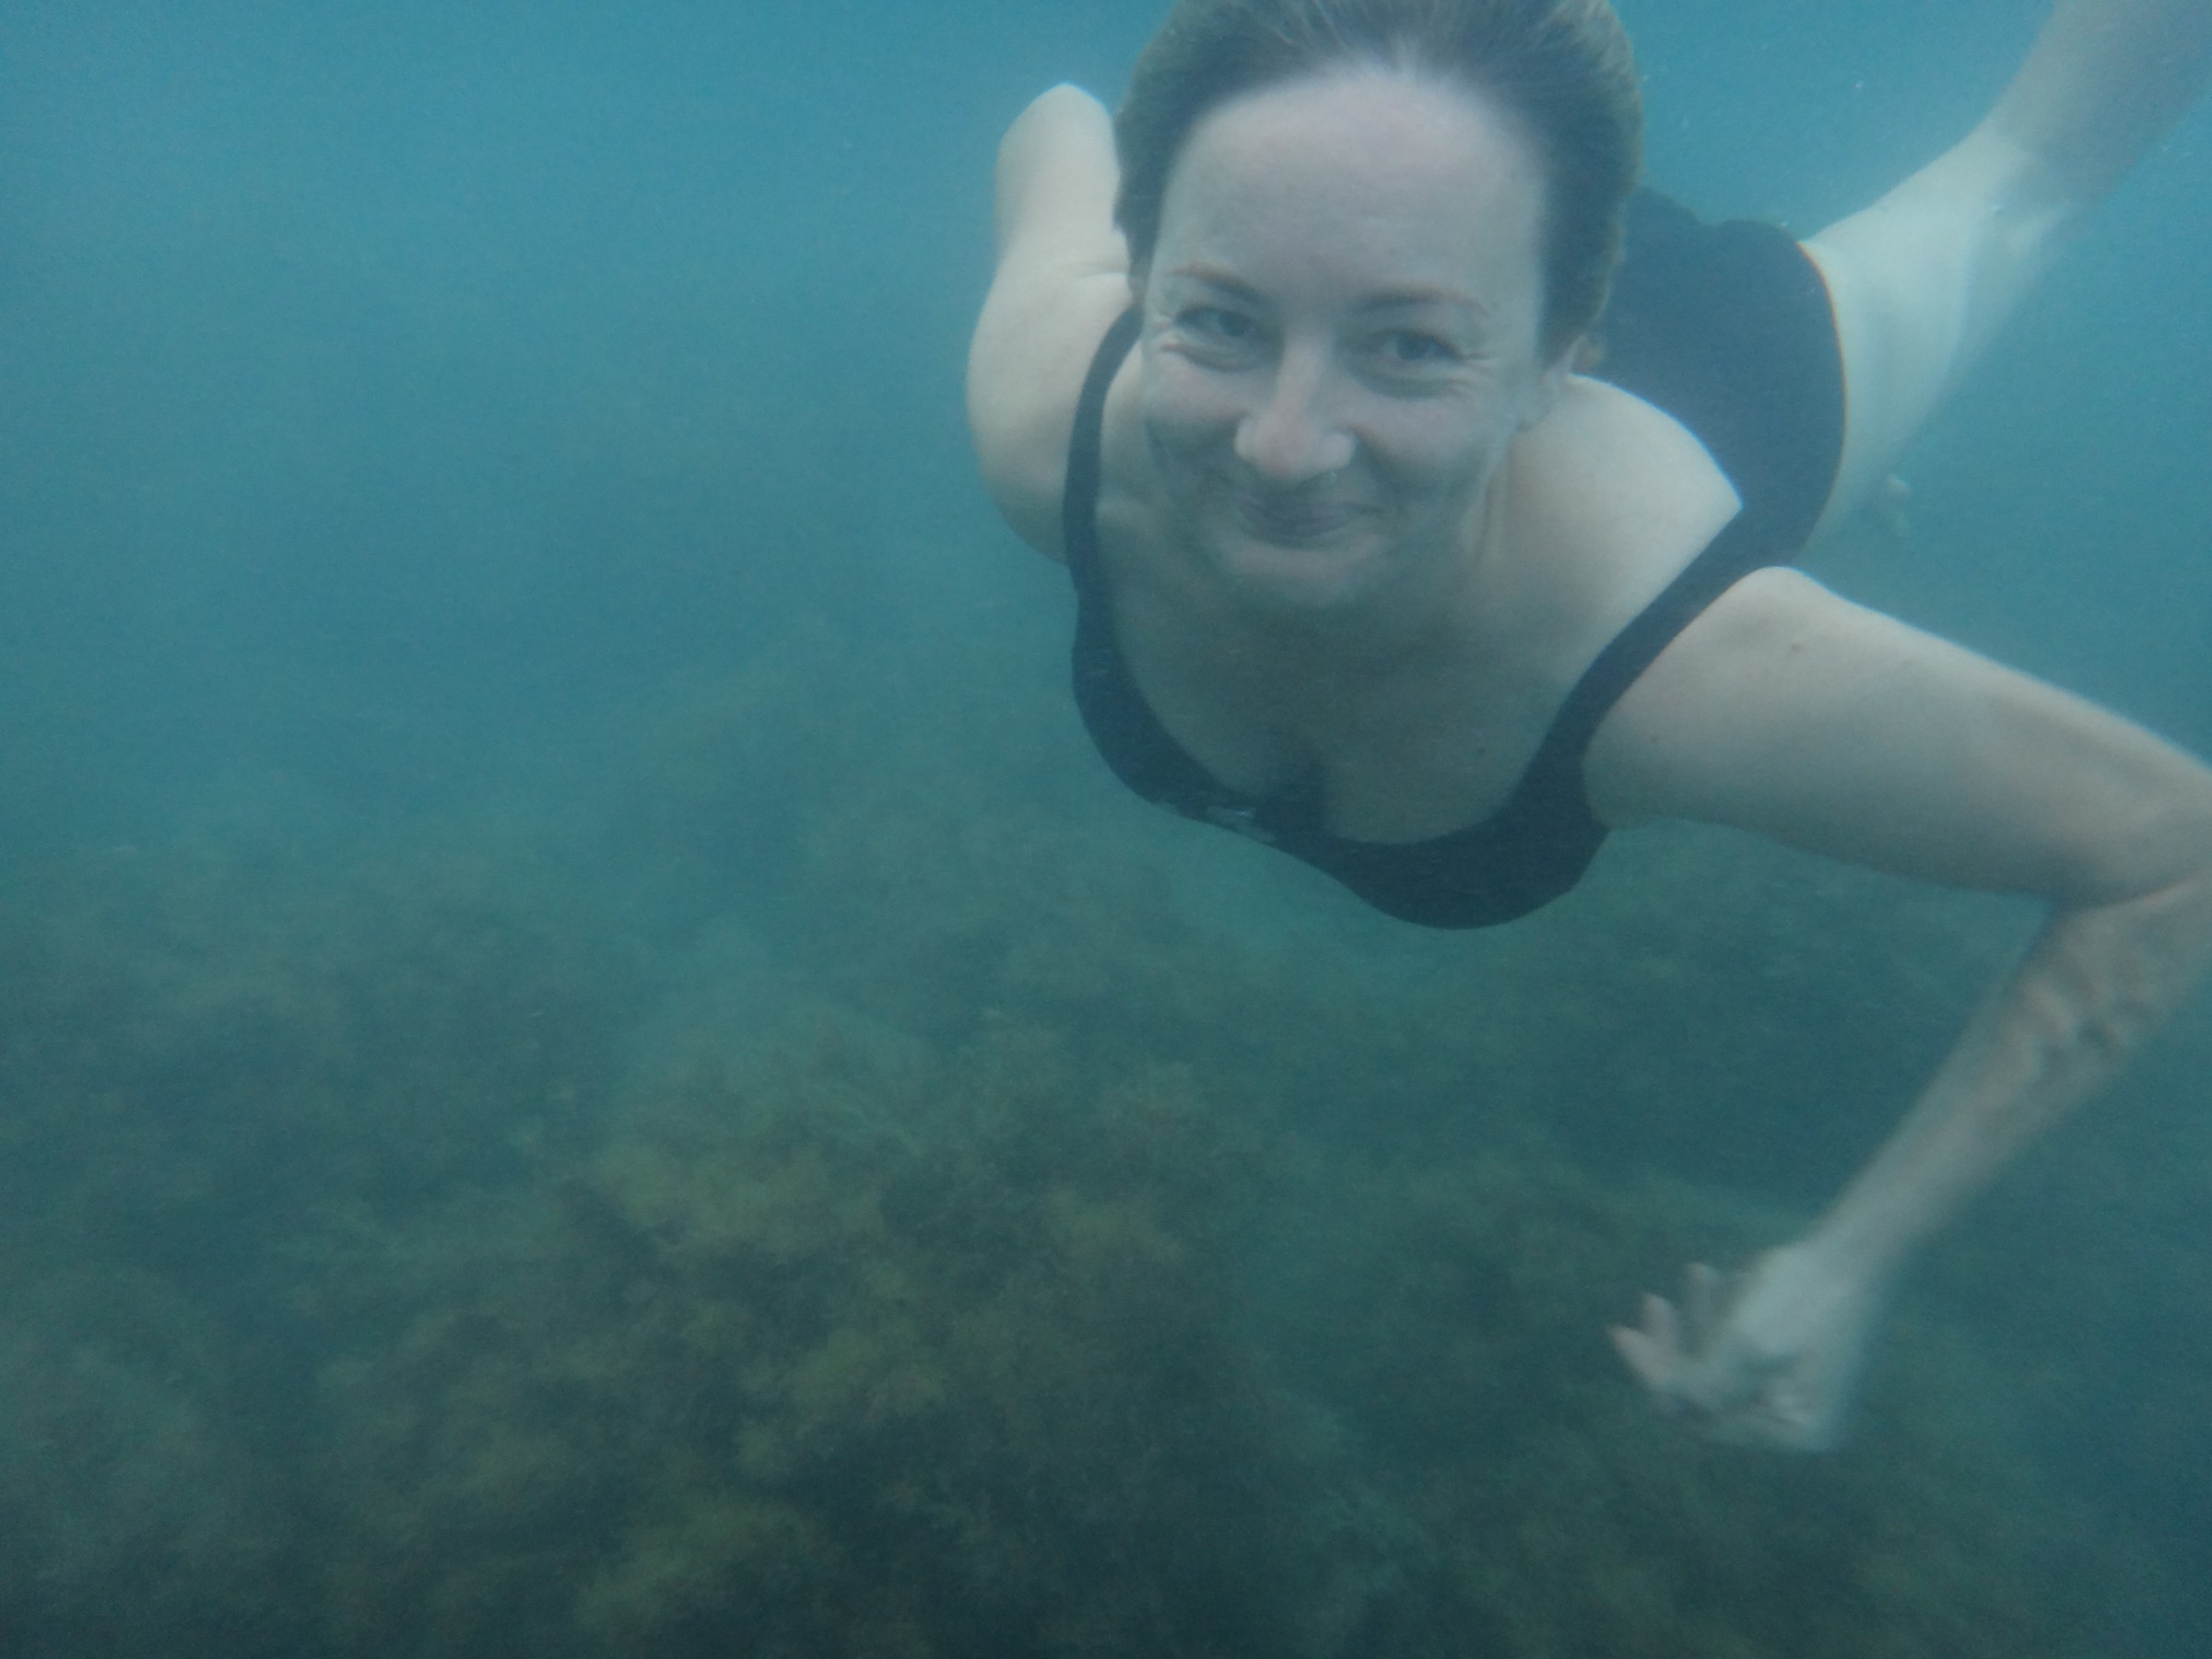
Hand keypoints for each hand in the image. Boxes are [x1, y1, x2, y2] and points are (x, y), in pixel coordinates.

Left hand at [1609, 1240, 1891, 1451]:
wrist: (1857, 1250)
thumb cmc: (1805, 1299)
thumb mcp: (1746, 1344)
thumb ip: (1703, 1381)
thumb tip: (1662, 1406)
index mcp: (1793, 1433)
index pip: (1704, 1417)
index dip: (1658, 1379)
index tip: (1623, 1334)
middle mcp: (1797, 1424)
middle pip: (1710, 1392)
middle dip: (1677, 1344)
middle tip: (1650, 1302)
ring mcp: (1797, 1394)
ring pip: (1724, 1365)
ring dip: (1702, 1319)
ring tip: (1698, 1271)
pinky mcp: (1795, 1362)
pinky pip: (1744, 1348)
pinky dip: (1726, 1316)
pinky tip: (1723, 1277)